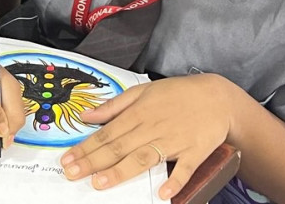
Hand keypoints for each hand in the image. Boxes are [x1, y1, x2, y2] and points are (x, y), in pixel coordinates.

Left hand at [60, 73, 233, 199]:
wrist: (216, 96)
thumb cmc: (177, 94)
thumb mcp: (142, 91)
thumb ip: (113, 106)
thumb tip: (87, 115)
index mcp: (138, 114)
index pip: (105, 133)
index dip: (85, 147)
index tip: (68, 158)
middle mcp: (152, 128)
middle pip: (118, 147)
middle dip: (92, 162)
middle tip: (72, 173)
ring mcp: (173, 141)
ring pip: (142, 158)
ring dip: (120, 172)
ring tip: (100, 183)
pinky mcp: (194, 152)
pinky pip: (183, 170)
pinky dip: (174, 182)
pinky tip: (162, 193)